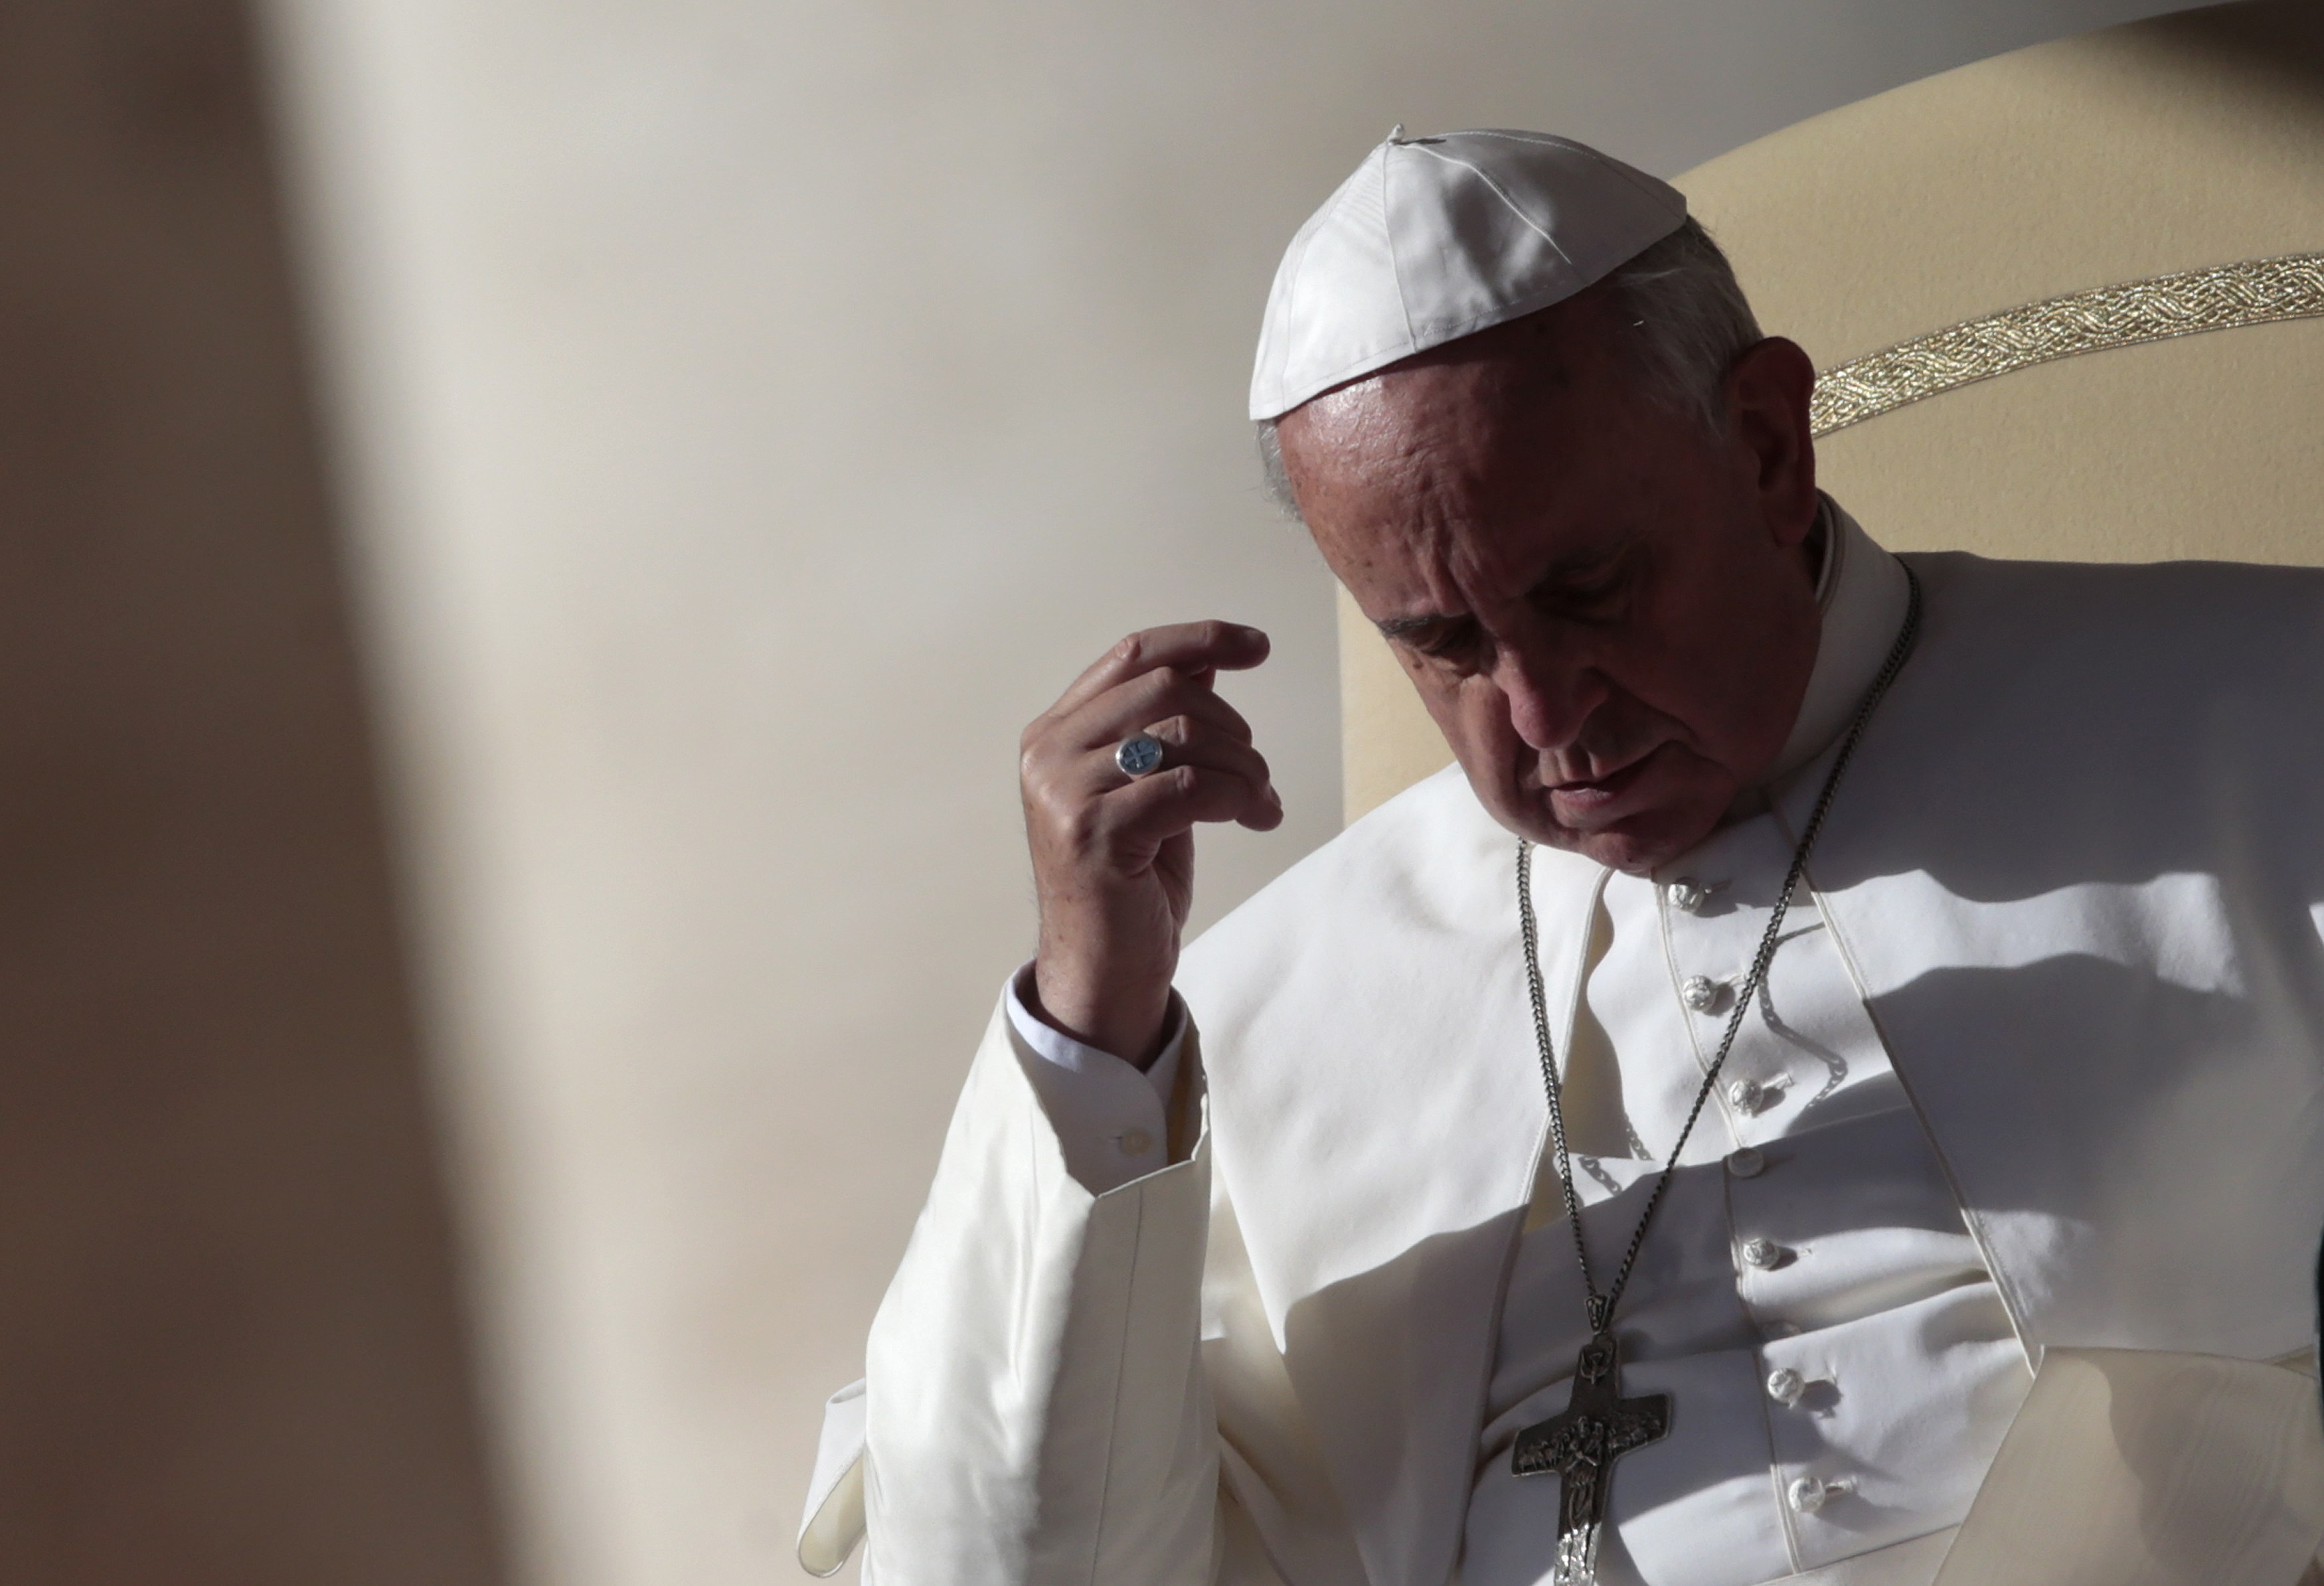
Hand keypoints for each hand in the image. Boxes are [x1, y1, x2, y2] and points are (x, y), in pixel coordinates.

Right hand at [1021, 621, 1279, 1063]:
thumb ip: (1164, 727)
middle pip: (1164, 688)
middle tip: (1257, 772)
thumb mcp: (1149, 788)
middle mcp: (1048, 753)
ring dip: (1243, 765)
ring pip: (1181, 735)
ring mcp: (1064, 793)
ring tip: (1260, 802)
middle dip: (1231, 724)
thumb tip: (1206, 661)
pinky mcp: (1093, 834)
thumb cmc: (1131, 883)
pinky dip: (1238, 796)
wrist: (1103, 971)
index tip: (1256, 647)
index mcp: (1055, 732)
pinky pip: (1189, 786)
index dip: (1200, 639)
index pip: (1133, 654)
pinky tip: (1255, 817)